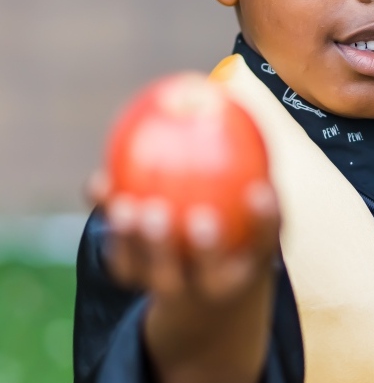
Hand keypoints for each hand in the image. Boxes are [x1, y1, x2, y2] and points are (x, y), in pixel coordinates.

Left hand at [86, 170, 280, 303]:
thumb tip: (215, 92)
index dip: (265, 220)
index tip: (258, 191)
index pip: (266, 241)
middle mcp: (216, 285)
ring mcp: (176, 290)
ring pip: (159, 275)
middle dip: (205, 249)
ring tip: (129, 207)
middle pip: (210, 274)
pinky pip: (121, 258)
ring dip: (143, 243)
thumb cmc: (229, 224)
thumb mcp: (243, 200)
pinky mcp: (137, 284)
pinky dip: (109, 225)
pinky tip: (99, 186)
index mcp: (251, 263)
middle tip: (196, 217)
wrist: (200, 287)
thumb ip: (239, 157)